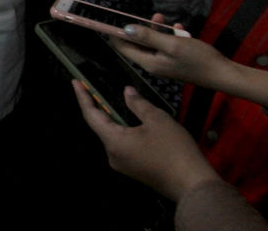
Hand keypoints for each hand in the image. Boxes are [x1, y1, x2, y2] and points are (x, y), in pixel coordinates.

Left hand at [73, 81, 219, 200]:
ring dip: (112, 118)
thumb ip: (138, 104)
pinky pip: (122, 145)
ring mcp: (123, 165)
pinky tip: (129, 120)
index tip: (75, 82)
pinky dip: (122, 129)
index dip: (83, 97)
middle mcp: (113, 155)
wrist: (192, 185)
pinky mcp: (133, 169)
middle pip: (100, 126)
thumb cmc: (174, 150)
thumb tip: (126, 92)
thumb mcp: (157, 119)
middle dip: (97, 106)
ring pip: (112, 136)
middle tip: (92, 86)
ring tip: (110, 99)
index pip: (91, 116)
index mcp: (114, 142)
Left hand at [106, 16, 234, 89]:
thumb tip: (126, 29)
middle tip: (155, 17)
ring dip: (159, 30)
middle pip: (139, 44)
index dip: (117, 35)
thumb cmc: (197, 58)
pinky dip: (171, 36)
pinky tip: (181, 29)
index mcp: (149, 63)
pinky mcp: (176, 61)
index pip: (125, 48)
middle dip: (144, 28)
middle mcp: (154, 65)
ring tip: (165, 19)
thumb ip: (148, 36)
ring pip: (154, 43)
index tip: (110, 22)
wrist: (222, 73)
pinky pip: (167, 45)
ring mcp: (165, 64)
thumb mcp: (171, 44)